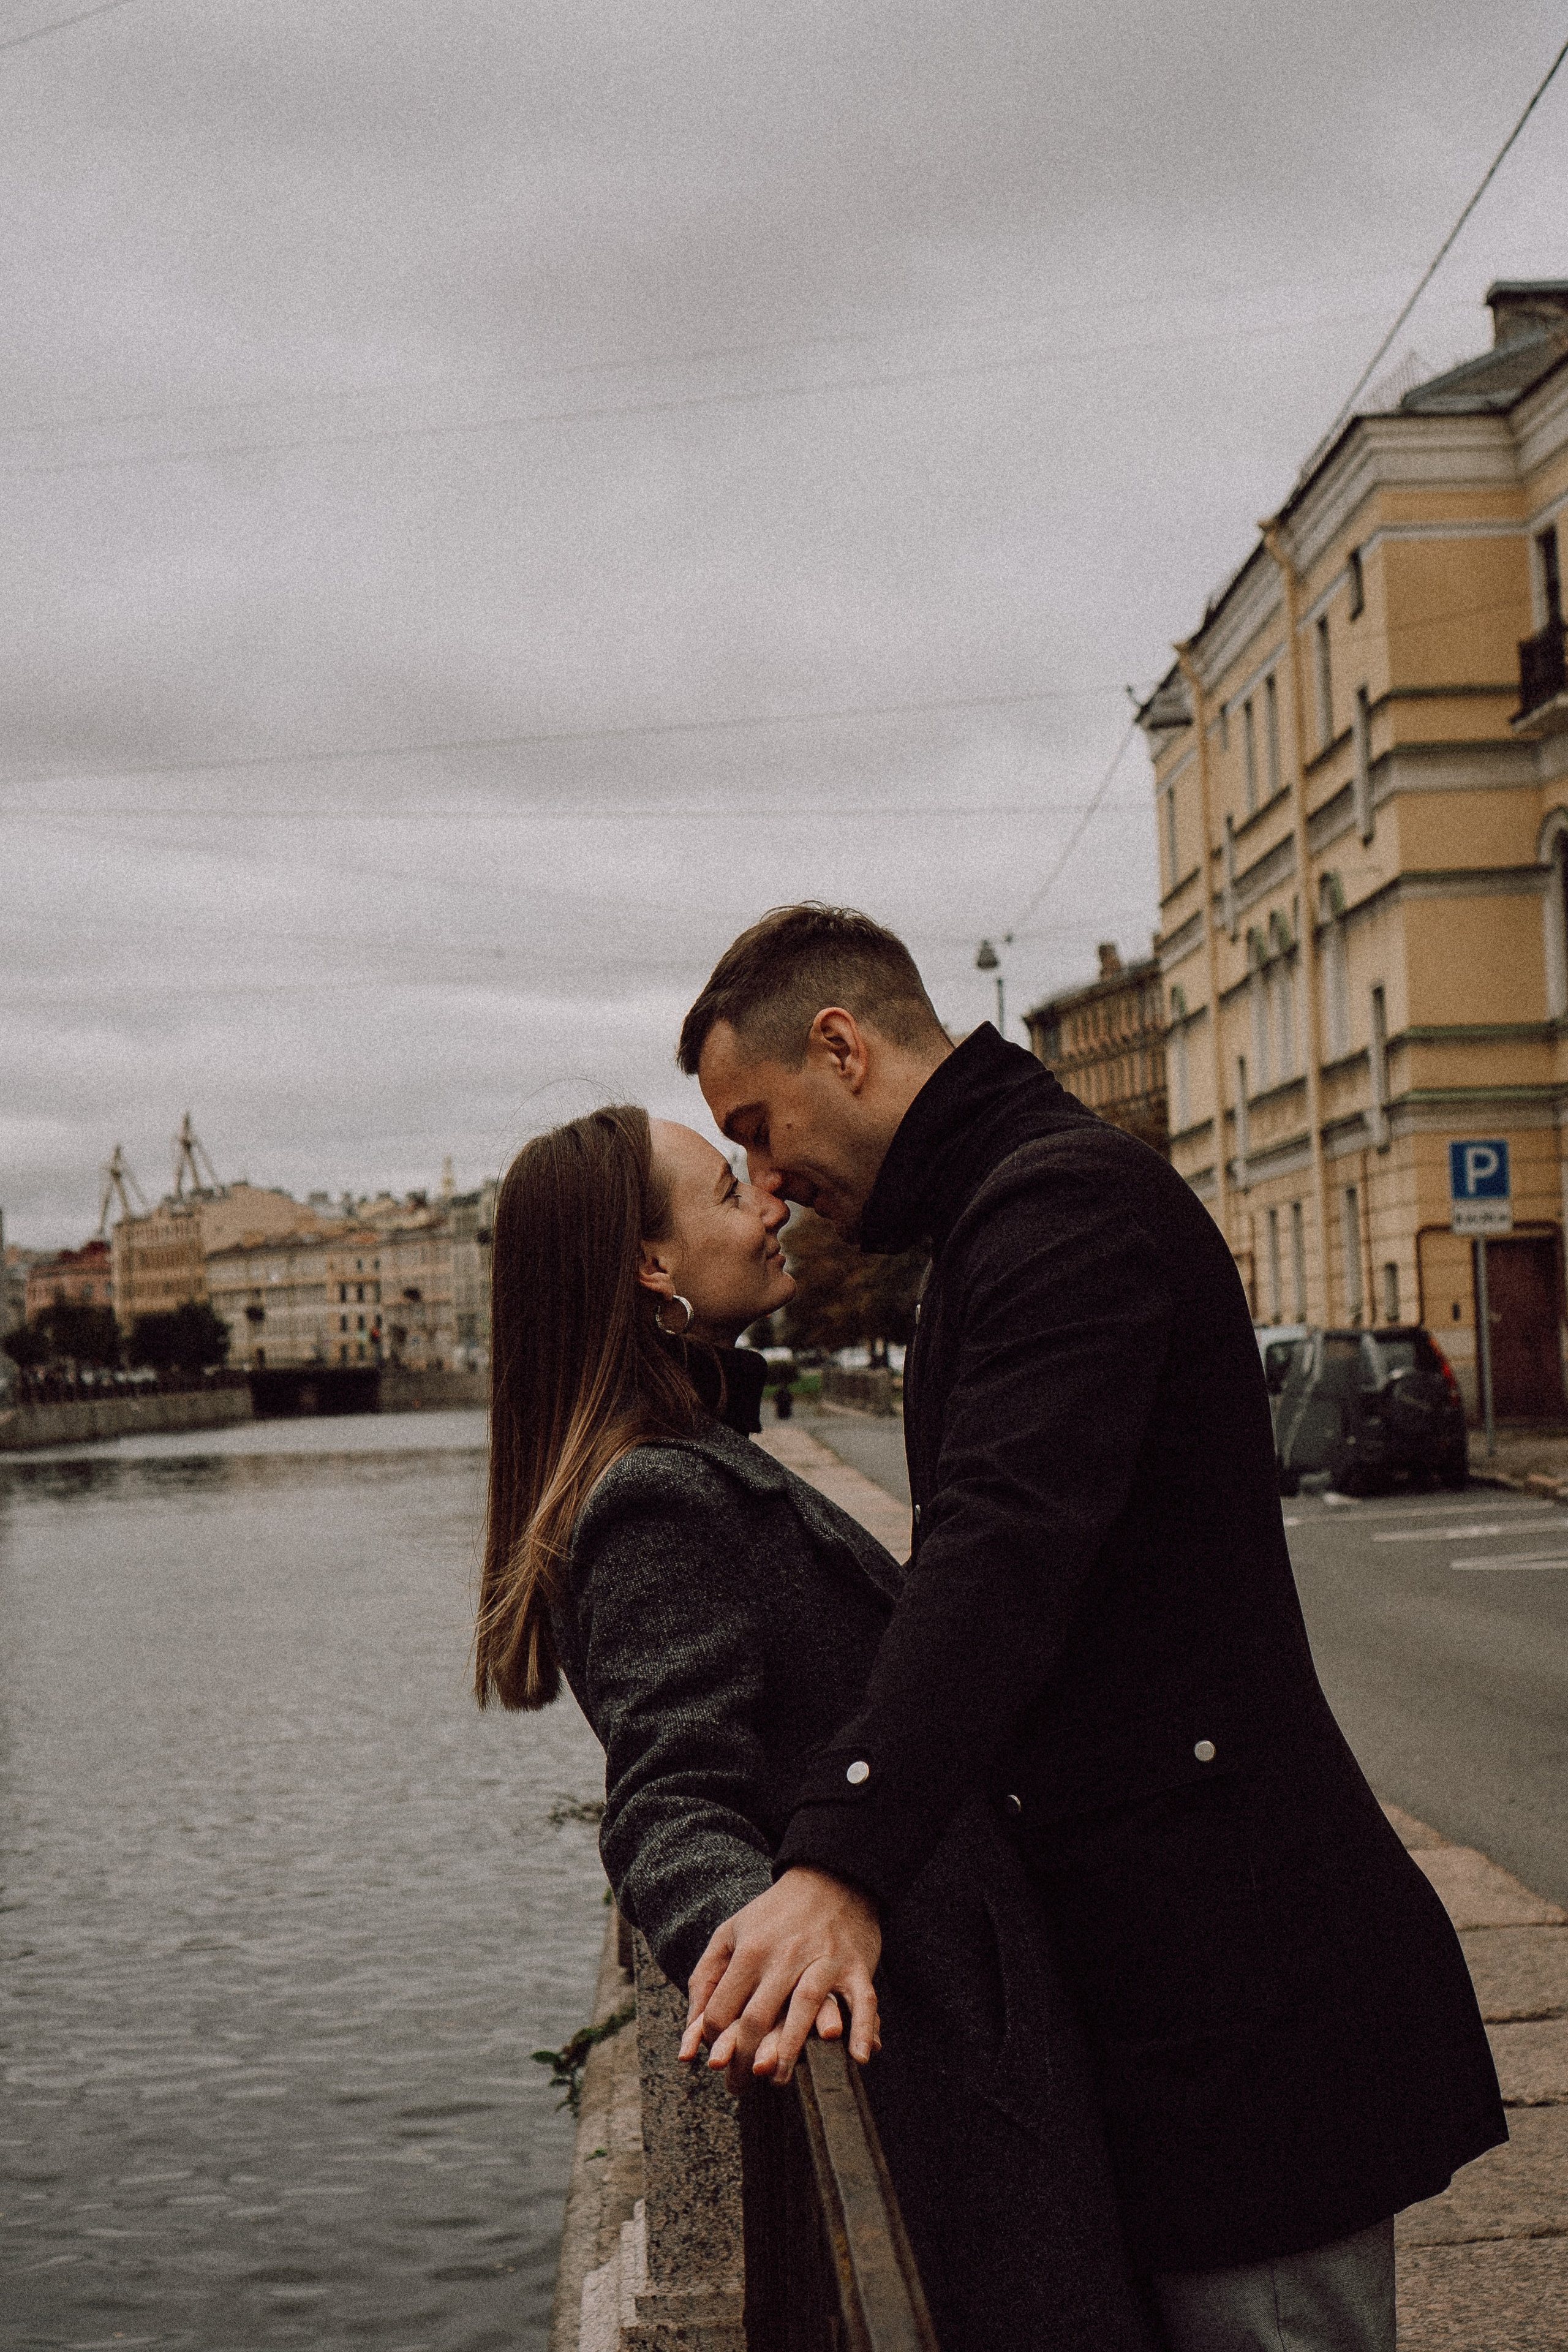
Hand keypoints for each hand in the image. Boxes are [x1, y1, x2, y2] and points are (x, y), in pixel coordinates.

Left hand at [678, 1867, 881, 2088]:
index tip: (716, 2058)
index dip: (713, 2039)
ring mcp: (822, 1960)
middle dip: (743, 2059)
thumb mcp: (730, 1934)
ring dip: (790, 2049)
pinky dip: (861, 2027)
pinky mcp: (856, 1965)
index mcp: (750, 1951)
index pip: (722, 2008)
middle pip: (758, 2016)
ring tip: (777, 2080)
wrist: (830, 1878)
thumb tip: (690, 2034)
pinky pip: (862, 2000)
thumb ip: (705, 1980)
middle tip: (739, 2087)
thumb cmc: (773, 1914)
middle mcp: (784, 1956)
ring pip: (804, 2008)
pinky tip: (858, 2056)